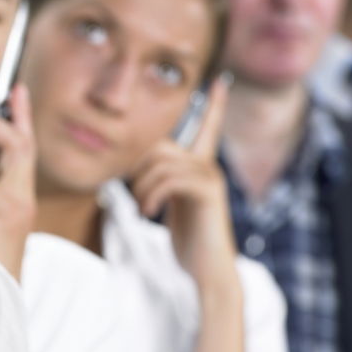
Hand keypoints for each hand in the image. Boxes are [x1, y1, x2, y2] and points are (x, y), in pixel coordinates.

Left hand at [128, 77, 239, 295]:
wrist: (207, 271)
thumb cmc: (188, 240)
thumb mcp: (170, 203)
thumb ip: (159, 179)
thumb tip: (134, 165)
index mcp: (200, 166)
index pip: (208, 127)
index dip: (214, 105)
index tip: (221, 80)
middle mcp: (208, 165)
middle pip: (161, 144)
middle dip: (137, 164)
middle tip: (130, 191)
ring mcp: (210, 177)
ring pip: (160, 162)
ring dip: (141, 185)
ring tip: (140, 207)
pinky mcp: (207, 191)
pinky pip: (168, 178)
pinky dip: (150, 195)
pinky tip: (148, 213)